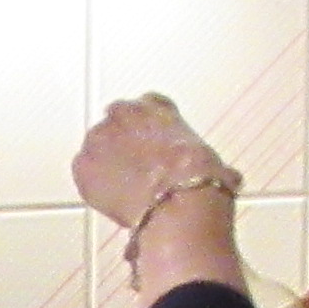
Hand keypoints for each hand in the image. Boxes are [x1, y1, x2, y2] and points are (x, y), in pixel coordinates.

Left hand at [73, 94, 232, 232]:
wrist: (177, 201)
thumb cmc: (199, 179)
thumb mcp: (214, 162)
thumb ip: (208, 163)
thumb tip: (224, 178)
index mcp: (155, 108)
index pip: (145, 106)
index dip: (147, 130)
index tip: (152, 146)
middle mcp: (123, 114)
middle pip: (115, 126)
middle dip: (123, 146)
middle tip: (136, 171)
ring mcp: (99, 138)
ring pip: (97, 150)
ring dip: (107, 165)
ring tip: (124, 190)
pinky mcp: (83, 166)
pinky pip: (83, 174)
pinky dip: (93, 186)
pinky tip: (111, 199)